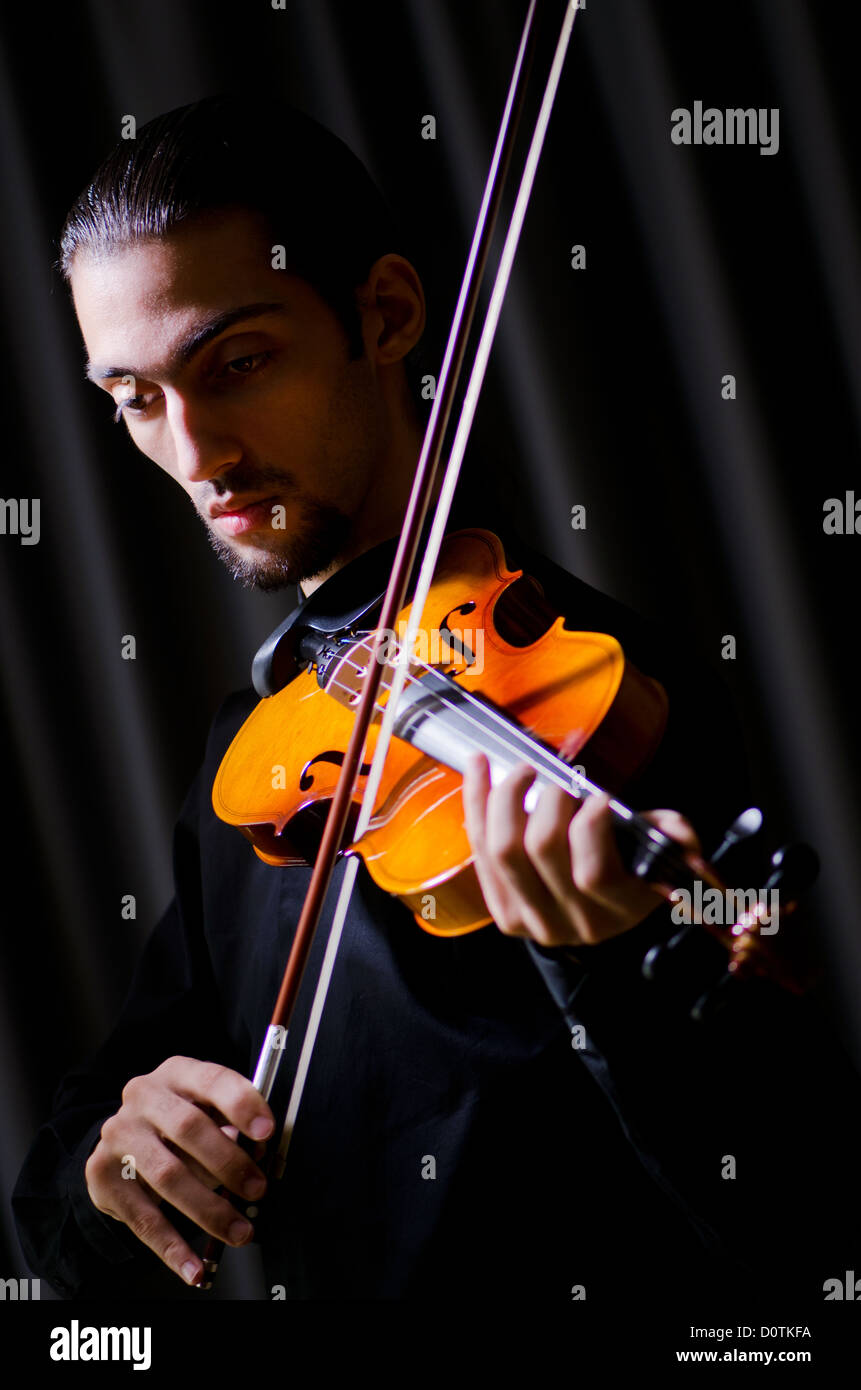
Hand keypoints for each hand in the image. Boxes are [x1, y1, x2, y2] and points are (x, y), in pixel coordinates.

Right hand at [85, 1056, 273, 1285]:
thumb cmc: (179, 1124)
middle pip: (188, 1128)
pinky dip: (172, 1247)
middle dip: (229, 1163)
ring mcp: (119, 1134)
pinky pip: (143, 1217)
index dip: (241, 1104)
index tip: (267, 1132)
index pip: (212, 1080)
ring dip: (209, 1209)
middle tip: (258, 1190)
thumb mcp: (205, 1110)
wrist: (121, 1140)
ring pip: (168, 1175)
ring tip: (239, 1231)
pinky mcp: (102, 1174)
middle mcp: (144, 1097)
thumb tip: (260, 1155)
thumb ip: (232, 1125)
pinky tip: (193, 1267)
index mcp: (178, 1073)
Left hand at [461, 754, 699, 947]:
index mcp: (616, 909)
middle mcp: (571, 923)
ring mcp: (531, 921)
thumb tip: (675, 831)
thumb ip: (672, 837)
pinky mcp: (502, 910)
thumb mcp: (660, 852)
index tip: (600, 796)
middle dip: (549, 798)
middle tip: (560, 778)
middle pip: (542, 849)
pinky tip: (479, 767)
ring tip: (524, 769)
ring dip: (506, 796)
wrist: (599, 912)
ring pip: (501, 849)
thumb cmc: (629, 870)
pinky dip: (475, 802)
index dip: (592, 823)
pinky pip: (477, 850)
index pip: (593, 871)